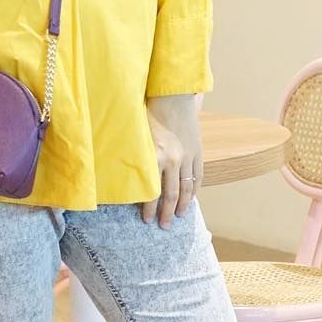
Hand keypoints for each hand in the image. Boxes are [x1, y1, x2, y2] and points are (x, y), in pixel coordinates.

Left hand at [141, 94, 201, 228]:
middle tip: (163, 226)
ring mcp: (188, 155)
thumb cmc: (149, 112)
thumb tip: (123, 176)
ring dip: (182, 205)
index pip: (153, 191)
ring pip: (187, 188)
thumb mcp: (137, 136)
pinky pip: (198, 175)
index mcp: (157, 157)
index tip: (146, 219)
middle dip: (167, 213)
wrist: (173, 95)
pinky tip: (191, 198)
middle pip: (171, 194)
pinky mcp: (197, 150)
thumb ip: (135, 158)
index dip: (149, 208)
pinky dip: (195, 189)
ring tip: (178, 217)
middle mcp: (174, 159)